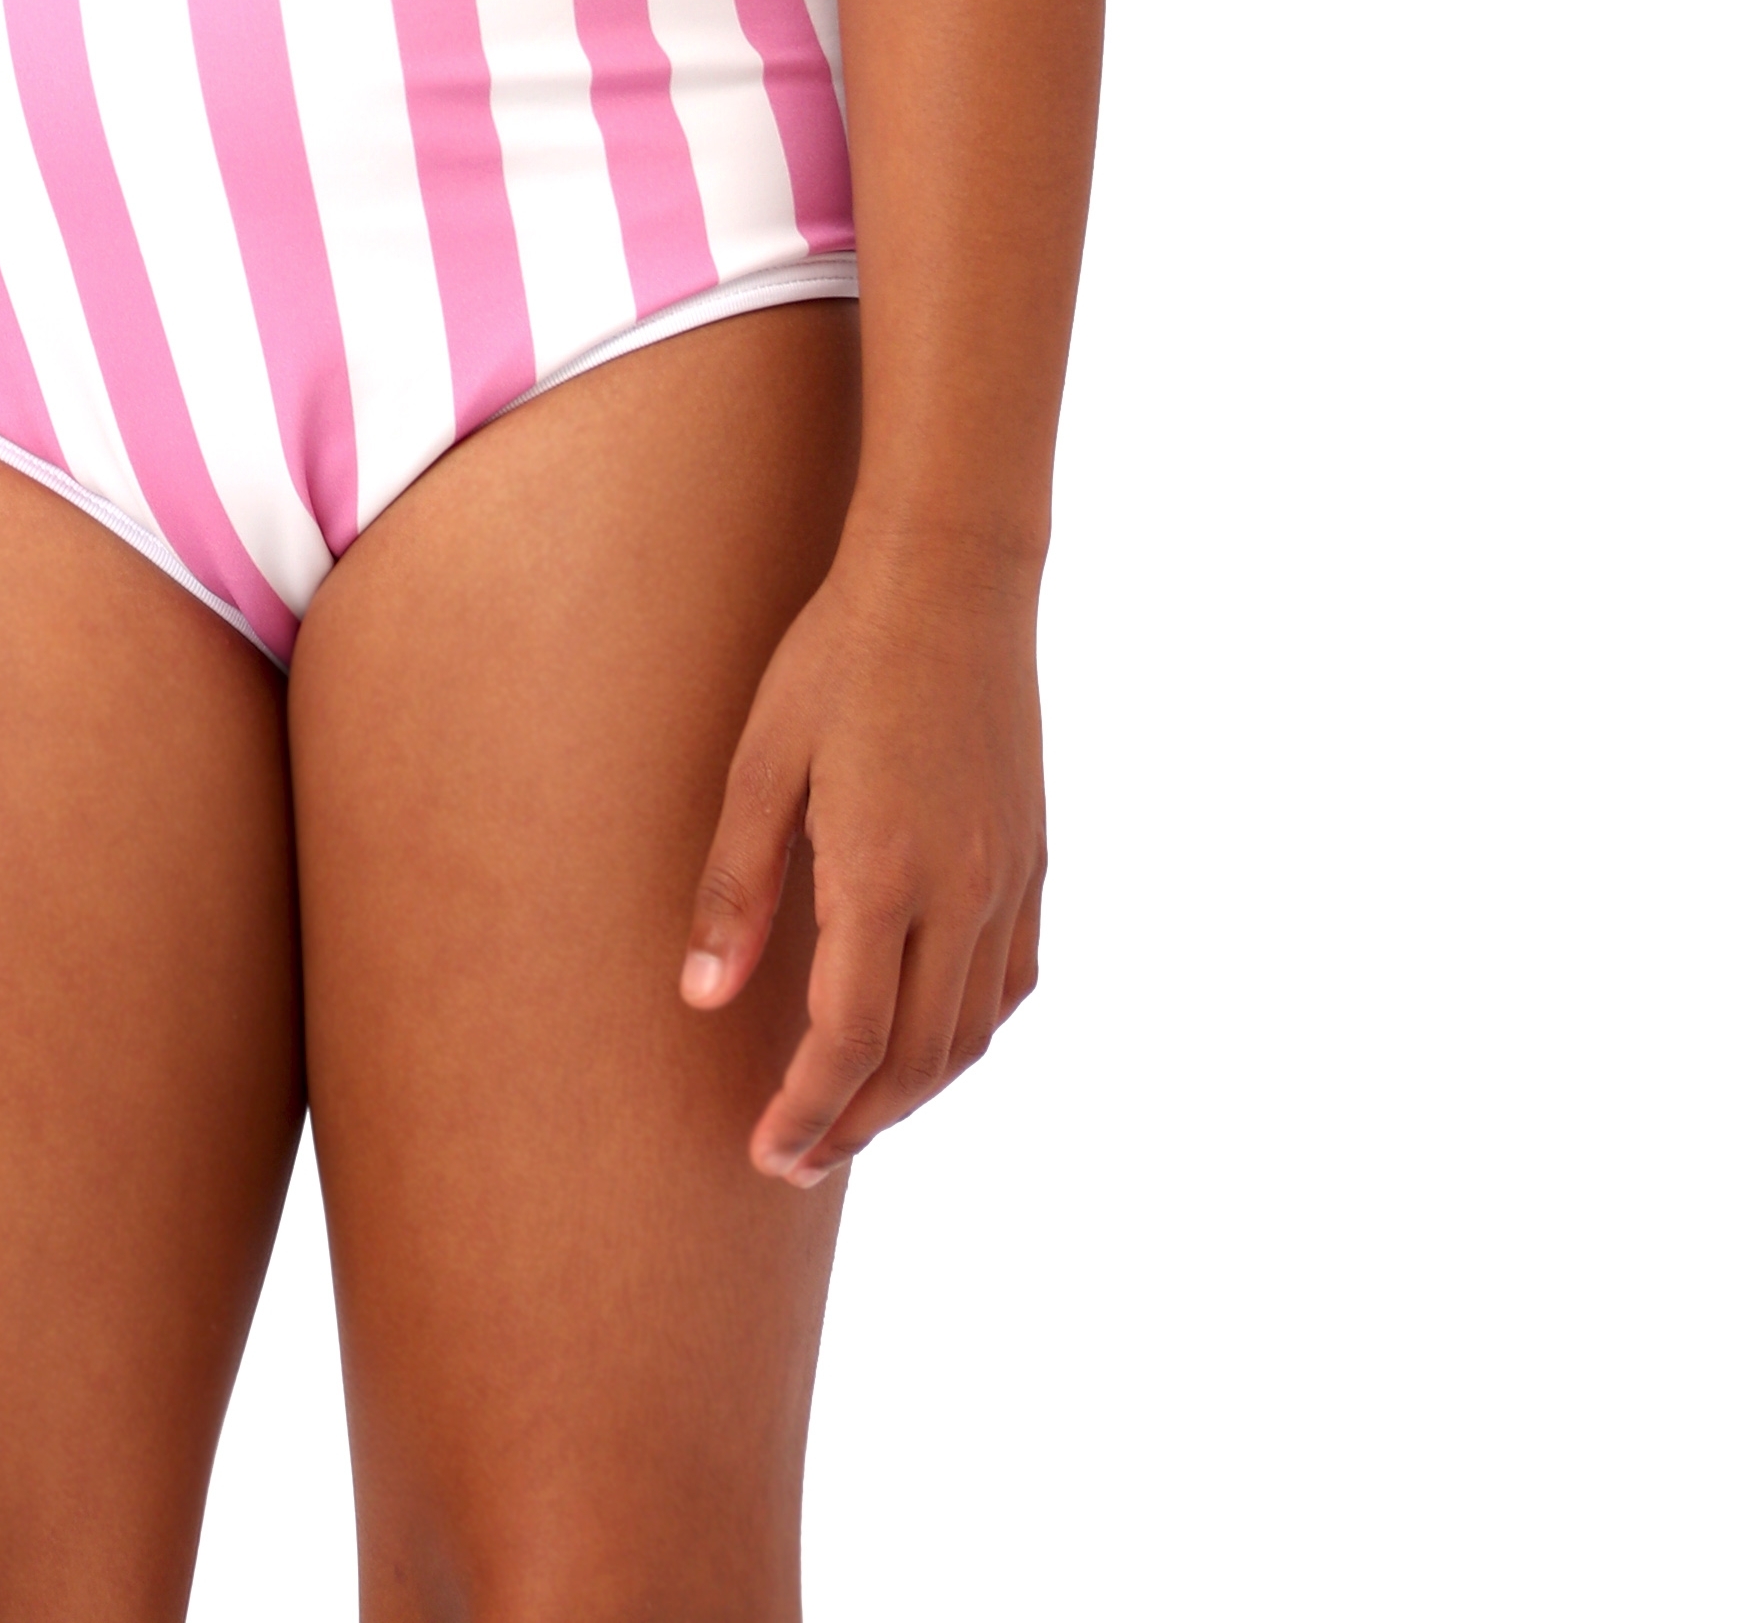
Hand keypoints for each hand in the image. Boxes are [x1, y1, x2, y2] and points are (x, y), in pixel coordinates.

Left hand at [678, 526, 1045, 1185]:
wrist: (950, 576)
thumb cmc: (837, 656)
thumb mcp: (762, 762)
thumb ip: (736, 887)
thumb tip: (702, 1000)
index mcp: (882, 873)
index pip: (846, 1042)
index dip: (805, 1113)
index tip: (763, 1154)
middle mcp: (960, 892)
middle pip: (913, 1060)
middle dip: (852, 1125)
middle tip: (793, 1160)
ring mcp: (1009, 878)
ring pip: (971, 1034)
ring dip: (910, 1093)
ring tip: (850, 1117)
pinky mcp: (1034, 857)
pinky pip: (1011, 983)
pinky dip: (968, 1034)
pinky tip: (926, 1039)